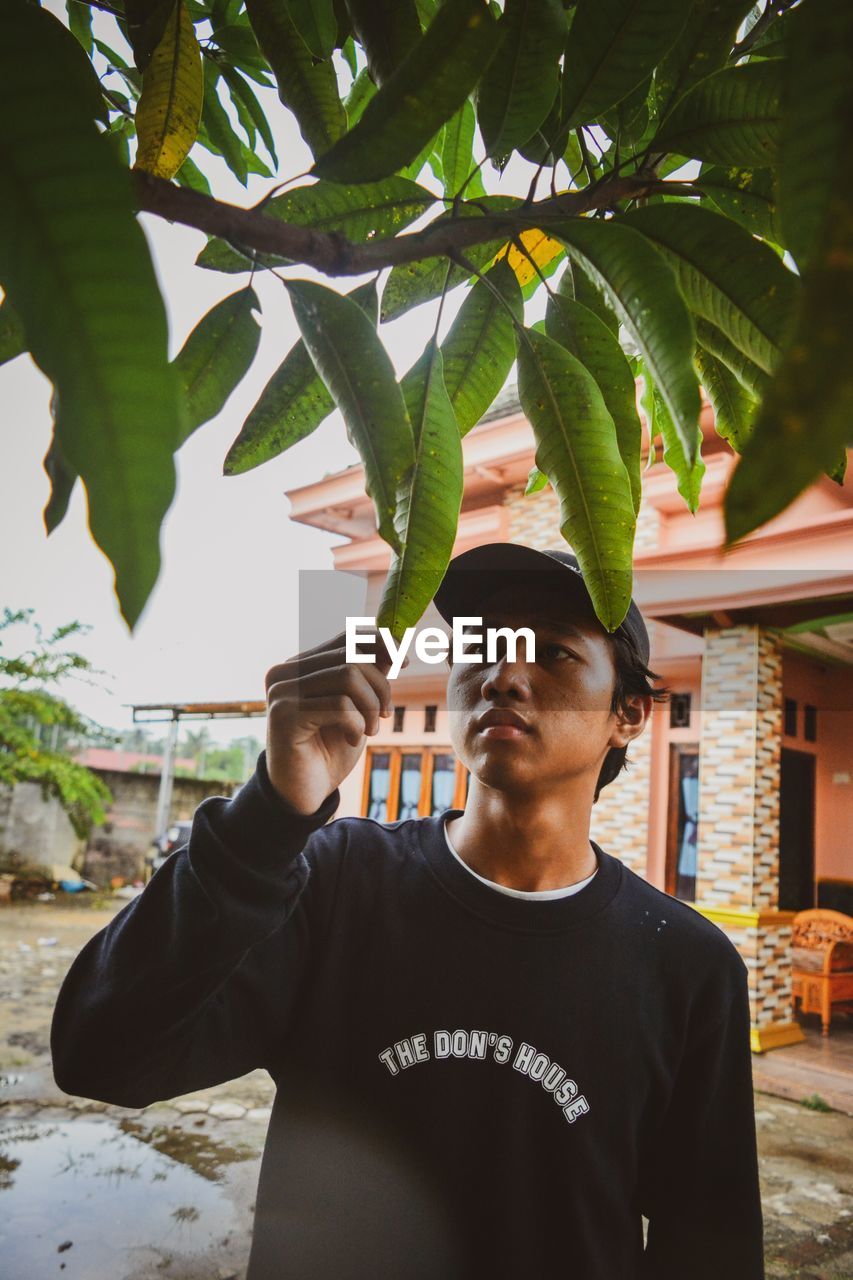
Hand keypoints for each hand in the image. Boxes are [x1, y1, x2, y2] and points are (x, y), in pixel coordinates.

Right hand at [264, 630, 398, 814]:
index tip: (404, 662)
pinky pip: (340, 705)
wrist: (304, 794)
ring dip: (370, 705)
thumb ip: (367, 676)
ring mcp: (281, 692)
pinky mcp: (284, 715)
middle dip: (381, 684)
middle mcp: (284, 673)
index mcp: (299, 665)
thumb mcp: (357, 707)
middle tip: (384, 714)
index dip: (381, 644)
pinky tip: (353, 739)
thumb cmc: (330, 749)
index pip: (345, 637)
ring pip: (348, 675)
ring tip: (371, 729)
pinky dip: (357, 724)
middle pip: (351, 656)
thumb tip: (394, 646)